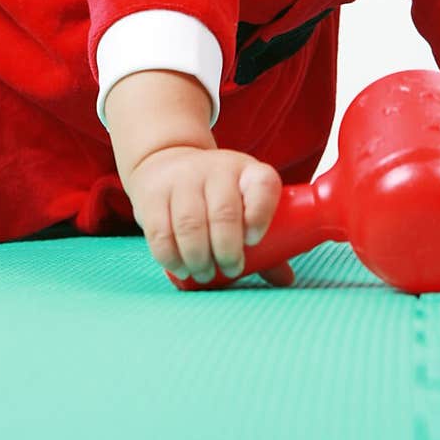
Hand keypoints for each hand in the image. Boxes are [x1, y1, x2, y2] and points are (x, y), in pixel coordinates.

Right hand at [126, 145, 294, 286]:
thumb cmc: (217, 193)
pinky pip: (160, 231)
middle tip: (230, 269)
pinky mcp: (153, 194)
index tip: (254, 240)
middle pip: (224, 213)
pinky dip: (171, 257)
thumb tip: (286, 279)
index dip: (261, 213)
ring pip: (190, 224)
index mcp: (248, 171)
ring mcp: (183, 180)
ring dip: (199, 258)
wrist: (167, 159)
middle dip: (228, 251)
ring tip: (204, 273)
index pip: (262, 184)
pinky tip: (180, 268)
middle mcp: (216, 170)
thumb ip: (266, 238)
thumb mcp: (243, 201)